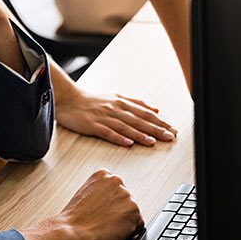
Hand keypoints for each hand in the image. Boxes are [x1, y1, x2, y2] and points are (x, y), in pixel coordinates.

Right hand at [20, 170, 142, 239]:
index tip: (101, 210)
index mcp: (103, 174)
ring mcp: (126, 194)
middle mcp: (116, 180)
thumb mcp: (85, 192)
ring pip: (132, 212)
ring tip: (106, 225)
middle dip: (118, 211)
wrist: (72, 231)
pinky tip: (114, 231)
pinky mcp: (134, 210)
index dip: (109, 204)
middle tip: (103, 219)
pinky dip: (130, 231)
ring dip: (124, 220)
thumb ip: (100, 190)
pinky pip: (138, 224)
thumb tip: (110, 199)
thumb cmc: (74, 218)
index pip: (116, 190)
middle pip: (125, 200)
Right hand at [55, 86, 176, 147]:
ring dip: (139, 134)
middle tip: (169, 137)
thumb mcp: (115, 97)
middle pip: (138, 120)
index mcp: (121, 102)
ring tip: (153, 142)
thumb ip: (135, 103)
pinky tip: (128, 143)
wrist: (67, 98)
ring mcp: (103, 117)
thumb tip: (155, 109)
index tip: (173, 129)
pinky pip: (107, 132)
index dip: (159, 121)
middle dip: (155, 128)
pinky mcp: (91, 125)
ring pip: (125, 126)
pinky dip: (118, 137)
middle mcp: (114, 108)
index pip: (144, 113)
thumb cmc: (91, 99)